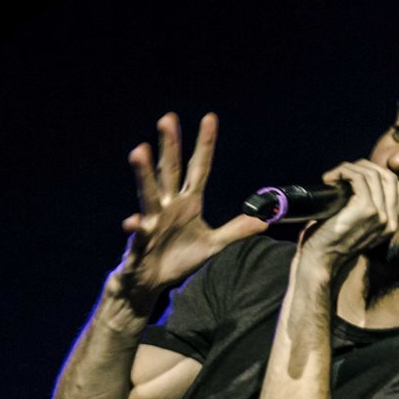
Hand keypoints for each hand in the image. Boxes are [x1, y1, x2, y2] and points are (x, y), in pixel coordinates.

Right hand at [110, 112, 265, 308]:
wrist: (152, 280)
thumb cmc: (178, 258)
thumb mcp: (213, 244)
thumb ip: (236, 230)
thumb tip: (264, 221)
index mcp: (188, 202)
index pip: (199, 167)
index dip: (205, 145)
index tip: (209, 118)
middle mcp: (169, 205)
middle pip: (170, 170)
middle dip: (170, 146)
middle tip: (168, 119)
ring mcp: (152, 219)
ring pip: (149, 193)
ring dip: (145, 173)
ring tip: (139, 151)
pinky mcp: (141, 240)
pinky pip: (138, 231)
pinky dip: (136, 226)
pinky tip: (133, 222)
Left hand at [297, 159, 398, 270]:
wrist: (321, 259)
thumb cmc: (331, 242)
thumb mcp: (356, 227)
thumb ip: (365, 212)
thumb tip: (358, 185)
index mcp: (390, 226)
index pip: (398, 190)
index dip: (379, 175)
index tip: (358, 174)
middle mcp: (390, 221)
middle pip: (389, 178)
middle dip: (366, 167)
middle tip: (345, 171)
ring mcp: (381, 215)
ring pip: (373, 174)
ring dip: (351, 168)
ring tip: (334, 175)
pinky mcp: (366, 208)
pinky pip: (359, 178)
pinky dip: (344, 171)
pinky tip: (331, 178)